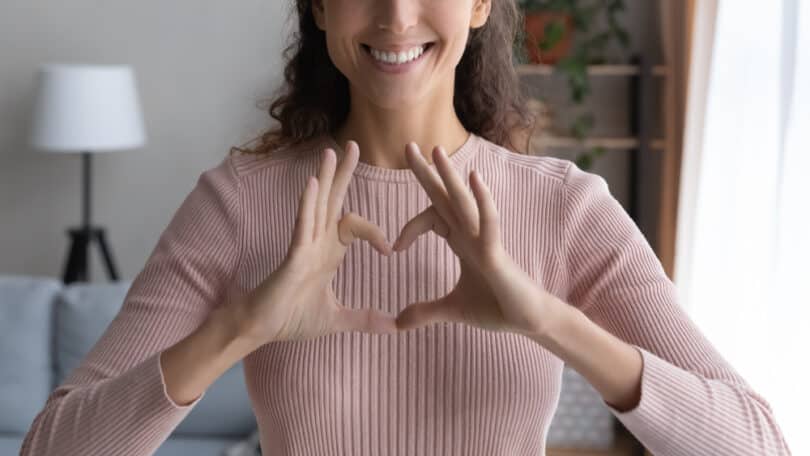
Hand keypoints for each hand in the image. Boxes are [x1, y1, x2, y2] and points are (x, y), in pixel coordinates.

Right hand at [235, 142, 397, 345]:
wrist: (260, 330)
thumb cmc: (290, 319)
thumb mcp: (338, 320)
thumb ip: (366, 320)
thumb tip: (395, 327)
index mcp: (327, 253)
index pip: (354, 226)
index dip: (375, 232)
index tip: (390, 250)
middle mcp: (315, 243)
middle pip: (332, 200)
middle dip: (343, 173)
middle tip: (353, 145)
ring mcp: (303, 246)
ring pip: (316, 205)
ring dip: (324, 178)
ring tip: (330, 151)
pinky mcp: (292, 256)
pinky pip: (301, 225)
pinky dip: (307, 205)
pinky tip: (312, 185)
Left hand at [392, 142, 560, 337]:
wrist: (528, 322)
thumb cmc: (498, 308)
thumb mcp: (453, 310)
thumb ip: (426, 312)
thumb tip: (398, 322)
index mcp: (462, 242)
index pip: (432, 217)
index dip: (410, 227)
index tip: (394, 248)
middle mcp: (472, 234)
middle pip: (445, 197)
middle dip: (427, 173)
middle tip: (407, 146)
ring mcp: (484, 239)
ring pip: (464, 201)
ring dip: (449, 175)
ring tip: (434, 150)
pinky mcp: (496, 252)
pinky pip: (489, 220)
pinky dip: (482, 199)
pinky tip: (474, 178)